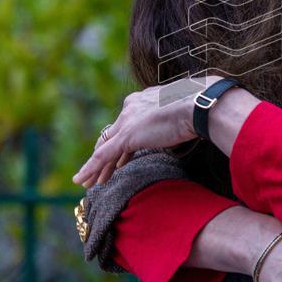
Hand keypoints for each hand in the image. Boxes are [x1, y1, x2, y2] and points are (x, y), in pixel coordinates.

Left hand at [72, 76, 219, 186]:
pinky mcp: (127, 136)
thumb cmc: (199, 106)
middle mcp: (130, 107)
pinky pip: (103, 156)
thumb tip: (184, 124)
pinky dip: (91, 169)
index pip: (126, 123)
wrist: (199, 105)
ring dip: (96, 167)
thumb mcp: (183, 110)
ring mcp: (128, 122)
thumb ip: (175, 117)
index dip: (122, 141)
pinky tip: (82, 181)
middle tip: (100, 172)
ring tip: (88, 182)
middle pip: (112, 136)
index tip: (121, 156)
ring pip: (105, 148)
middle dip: (105, 156)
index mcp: (143, 99)